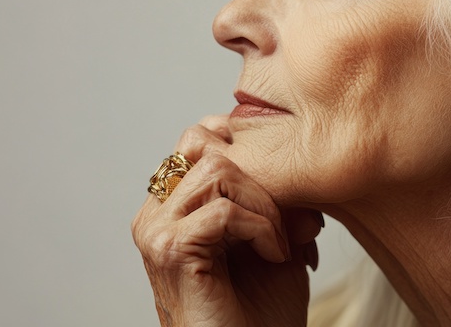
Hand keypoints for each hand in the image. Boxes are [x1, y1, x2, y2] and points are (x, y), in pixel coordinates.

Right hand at [132, 116, 322, 325]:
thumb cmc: (259, 312)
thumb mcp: (277, 240)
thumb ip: (280, 198)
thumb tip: (295, 165)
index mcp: (172, 207)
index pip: (200, 141)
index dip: (248, 153)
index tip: (284, 192)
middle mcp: (155, 214)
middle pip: (206, 147)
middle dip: (261, 179)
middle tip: (288, 225)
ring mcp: (156, 231)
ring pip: (216, 170)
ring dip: (264, 204)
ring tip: (280, 242)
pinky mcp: (170, 250)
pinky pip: (223, 211)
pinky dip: (261, 229)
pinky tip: (274, 256)